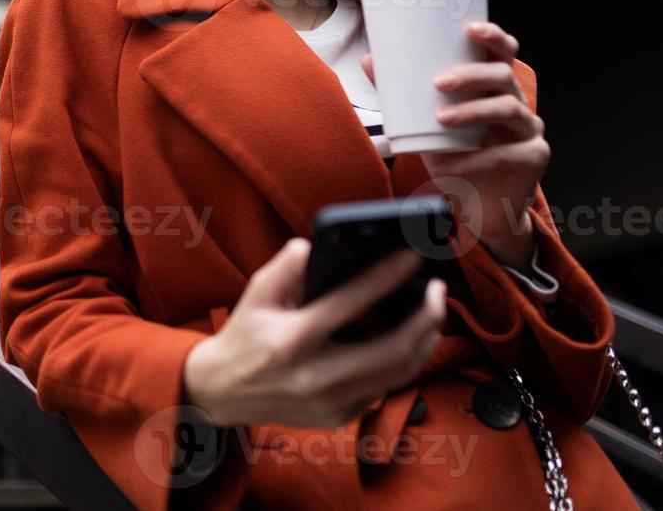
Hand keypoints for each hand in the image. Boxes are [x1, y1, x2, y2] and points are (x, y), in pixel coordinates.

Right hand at [183, 238, 445, 428]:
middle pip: (394, 349)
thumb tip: (320, 247)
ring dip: (424, 340)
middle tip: (438, 290)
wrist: (224, 391)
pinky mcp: (341, 416)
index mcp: (292, 340)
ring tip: (431, 313)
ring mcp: (332, 402)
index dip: (386, 276)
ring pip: (400, 373)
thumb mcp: (256, 293)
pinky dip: (401, 361)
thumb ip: (287, 266)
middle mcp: (316, 376)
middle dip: (427, 317)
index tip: (413, 256)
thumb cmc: (245, 333)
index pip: (349, 303)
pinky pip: (384, 386)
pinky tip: (406, 339)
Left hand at [361, 21, 548, 270]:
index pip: (502, 53)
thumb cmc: (453, 159)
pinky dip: (478, 156)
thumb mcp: (423, 126)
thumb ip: (401, 95)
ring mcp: (529, 129)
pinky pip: (509, 150)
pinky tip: (456, 163)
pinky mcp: (533, 156)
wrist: (475, 207)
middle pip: (503, 75)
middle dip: (471, 74)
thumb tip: (369, 60)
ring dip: (472, 111)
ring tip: (441, 119)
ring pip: (508, 107)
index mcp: (494, 88)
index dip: (493, 36)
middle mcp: (517, 103)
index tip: (470, 28)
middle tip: (438, 83)